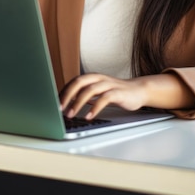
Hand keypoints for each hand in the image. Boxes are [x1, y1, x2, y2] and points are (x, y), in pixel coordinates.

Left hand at [60, 72, 194, 118]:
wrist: (139, 91)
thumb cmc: (116, 92)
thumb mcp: (98, 92)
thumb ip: (85, 95)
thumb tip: (67, 103)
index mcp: (92, 77)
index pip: (74, 82)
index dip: (63, 91)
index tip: (55, 104)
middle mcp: (99, 78)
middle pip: (79, 82)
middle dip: (67, 95)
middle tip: (59, 109)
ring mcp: (109, 84)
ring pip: (90, 89)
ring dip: (78, 102)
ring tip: (71, 114)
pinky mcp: (118, 92)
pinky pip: (104, 98)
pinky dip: (95, 108)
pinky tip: (89, 117)